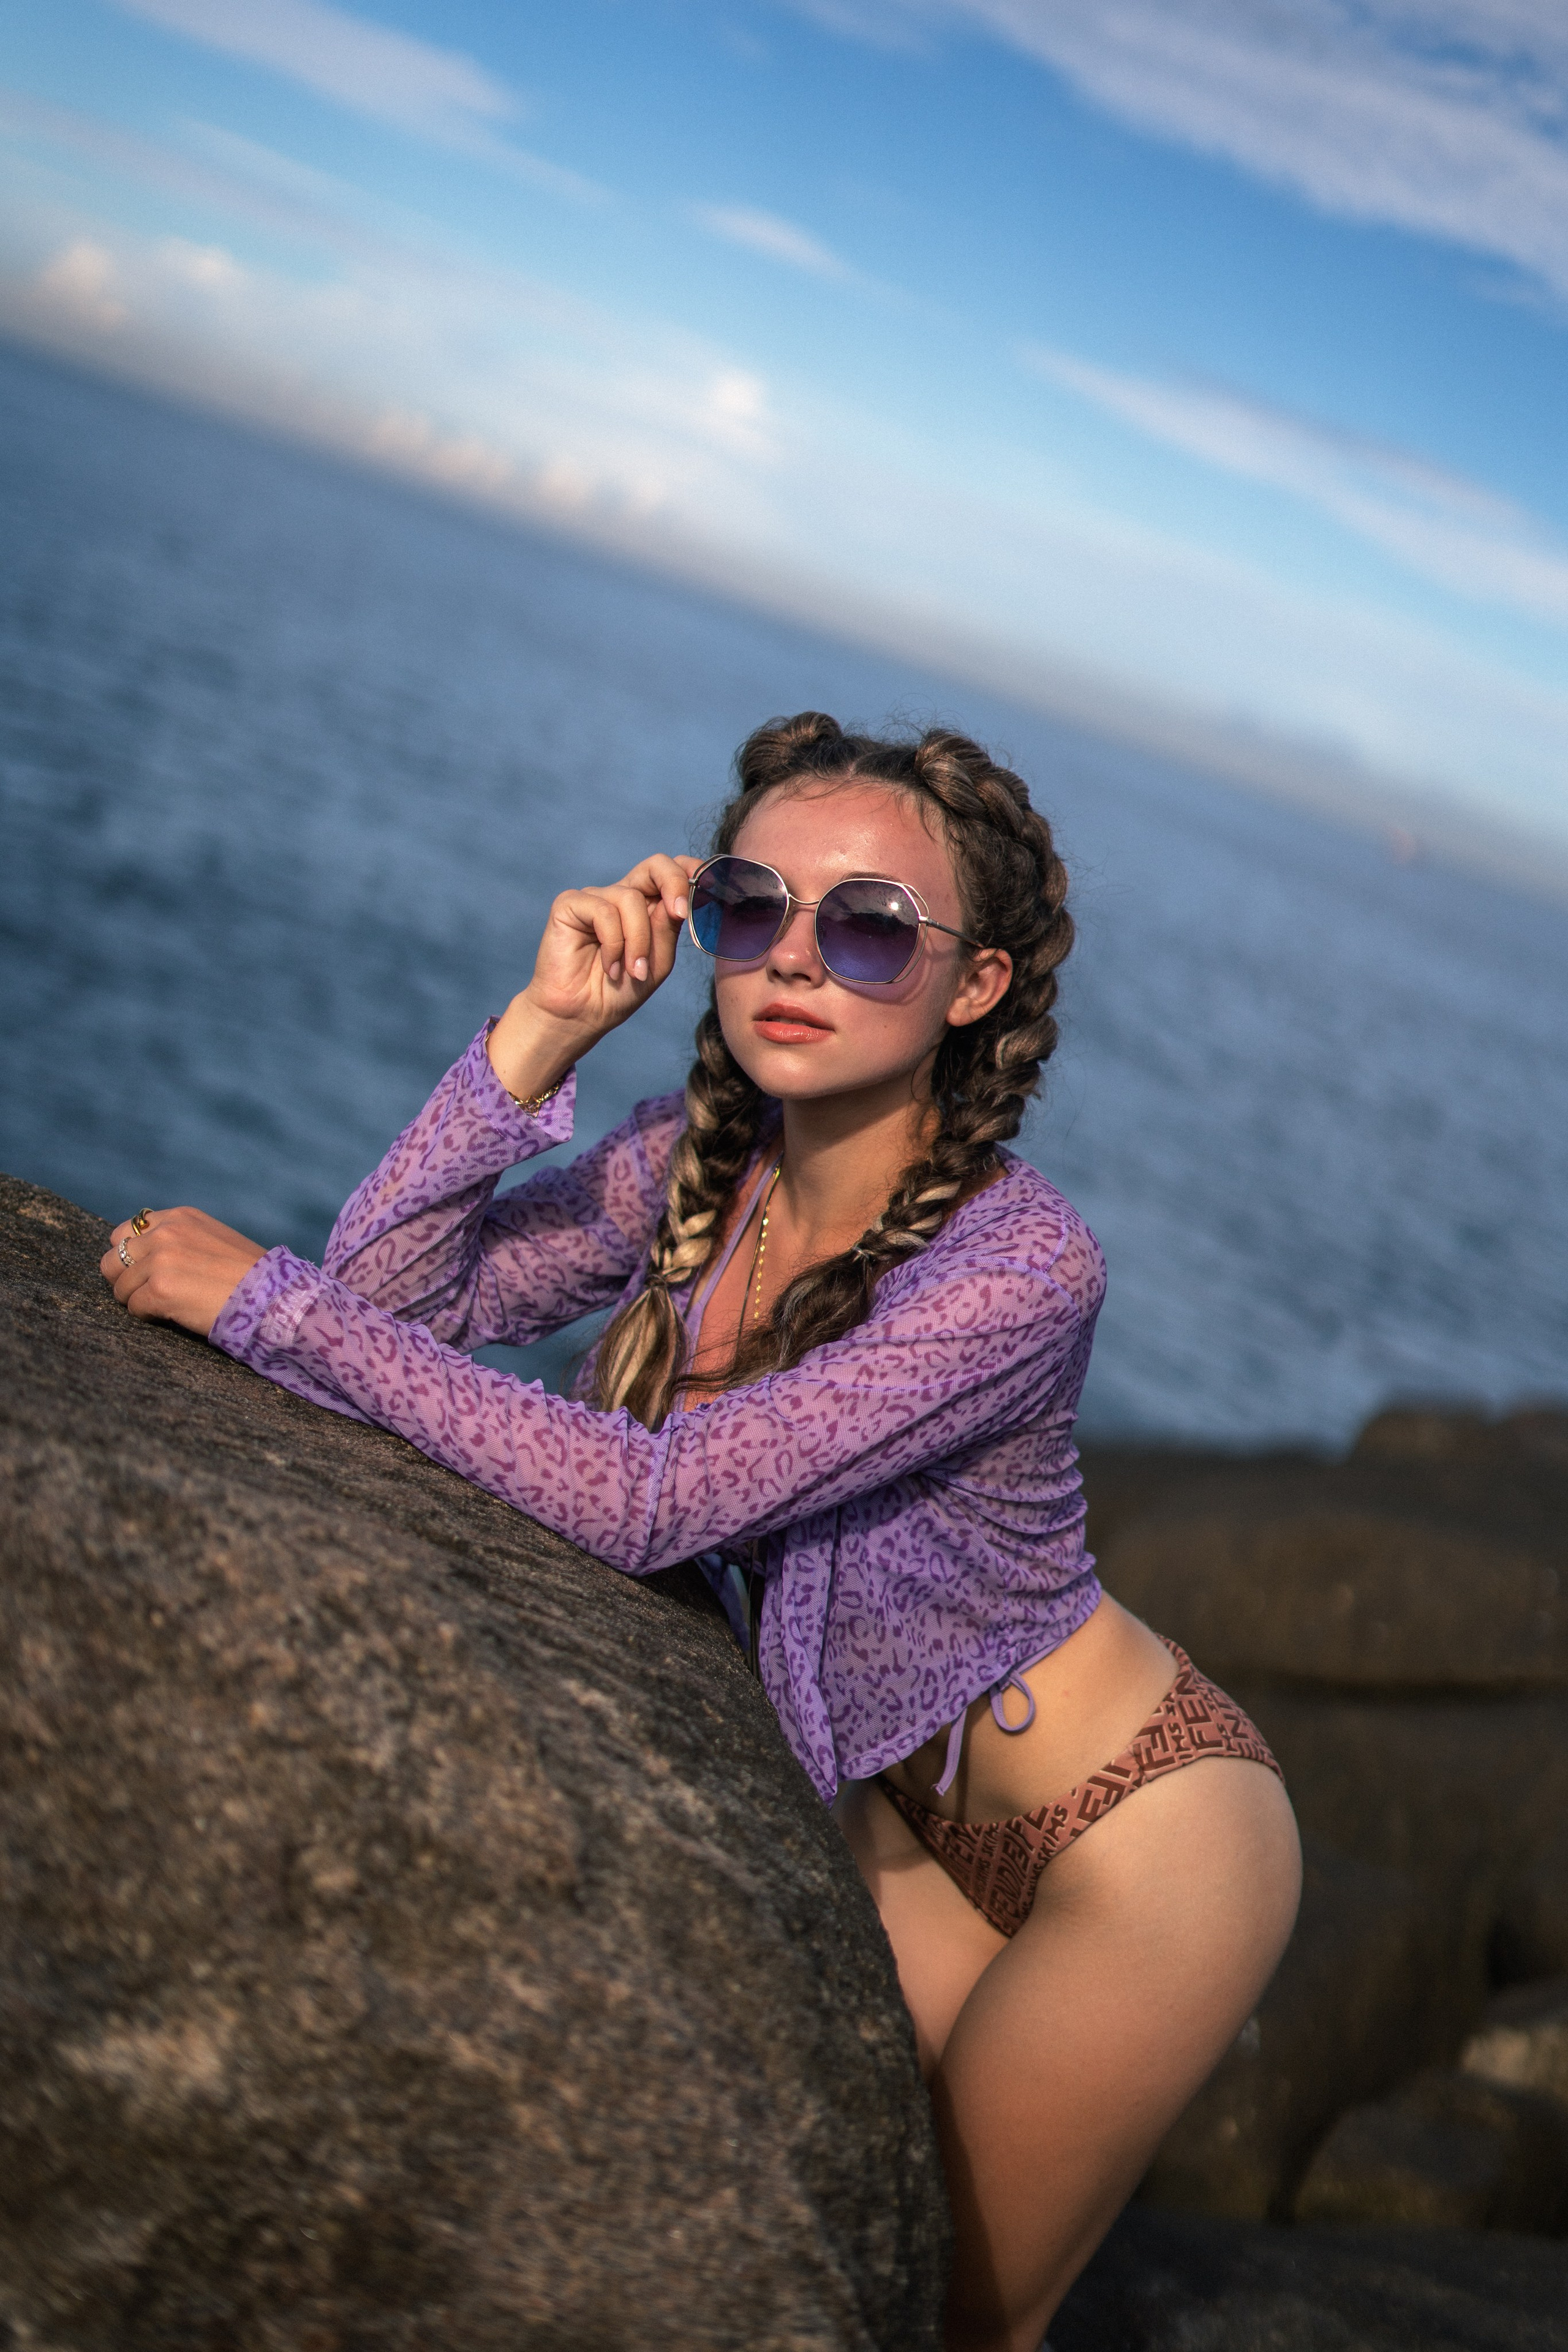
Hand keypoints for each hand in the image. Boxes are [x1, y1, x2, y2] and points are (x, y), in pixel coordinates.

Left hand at [100, 1207, 267, 1337]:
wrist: (272, 1295)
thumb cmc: (248, 1274)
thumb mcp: (212, 1238)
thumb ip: (179, 1238)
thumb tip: (145, 1253)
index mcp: (179, 1217)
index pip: (126, 1231)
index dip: (130, 1255)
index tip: (144, 1271)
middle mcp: (166, 1233)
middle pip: (112, 1258)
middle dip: (124, 1278)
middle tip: (144, 1292)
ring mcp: (160, 1261)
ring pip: (120, 1286)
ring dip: (136, 1300)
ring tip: (164, 1306)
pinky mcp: (160, 1289)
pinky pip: (133, 1307)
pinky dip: (147, 1316)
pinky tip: (172, 1315)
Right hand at [489, 852, 702, 1101]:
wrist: (583, 1015)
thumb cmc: (621, 991)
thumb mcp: (657, 962)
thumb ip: (669, 928)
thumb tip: (678, 899)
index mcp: (649, 906)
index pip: (674, 872)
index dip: (694, 872)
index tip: (712, 890)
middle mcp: (624, 896)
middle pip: (656, 865)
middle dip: (674, 884)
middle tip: (680, 914)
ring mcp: (597, 897)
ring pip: (631, 898)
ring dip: (638, 941)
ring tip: (633, 971)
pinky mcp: (571, 905)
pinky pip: (603, 910)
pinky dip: (613, 944)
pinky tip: (610, 968)